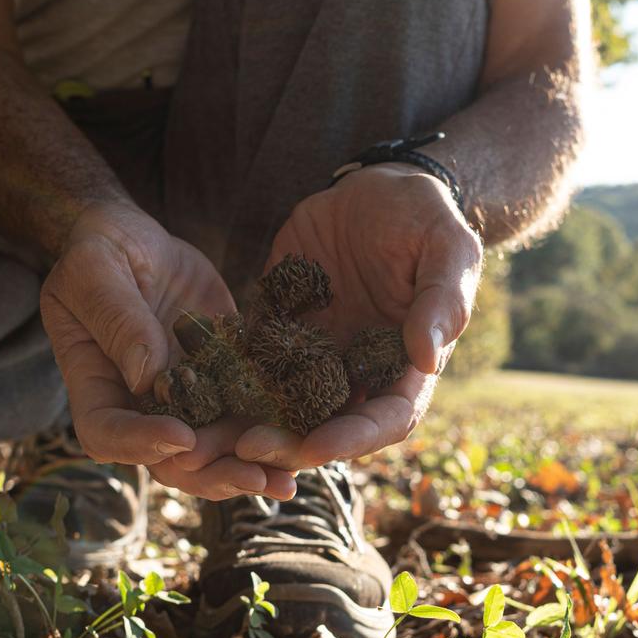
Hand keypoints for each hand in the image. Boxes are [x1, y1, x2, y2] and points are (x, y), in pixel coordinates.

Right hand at [37, 202, 294, 499]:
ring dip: (248, 468)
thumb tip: (148, 376)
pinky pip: (246, 415)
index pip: (107, 433)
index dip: (141, 443)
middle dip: (211, 473)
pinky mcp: (224, 379)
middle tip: (253, 477)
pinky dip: (275, 433)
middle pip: (169, 461)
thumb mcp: (96, 271)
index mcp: (98, 385)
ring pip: (214, 451)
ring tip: (287, 480)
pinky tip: (311, 442)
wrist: (139, 239)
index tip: (183, 437)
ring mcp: (186, 398)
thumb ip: (117, 319)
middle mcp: (141, 405)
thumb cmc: (101, 249)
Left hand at [234, 165, 482, 470]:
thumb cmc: (423, 218)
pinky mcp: (279, 328)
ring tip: (210, 436)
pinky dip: (223, 380)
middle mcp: (360, 371)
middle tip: (249, 449)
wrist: (374, 189)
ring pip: (283, 406)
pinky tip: (192, 387)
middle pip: (329, 425)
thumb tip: (427, 356)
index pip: (388, 418)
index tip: (317, 447)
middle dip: (290, 444)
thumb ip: (441, 301)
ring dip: (250, 425)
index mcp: (407, 364)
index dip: (354, 438)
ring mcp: (317, 354)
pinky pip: (249, 361)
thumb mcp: (446, 249)